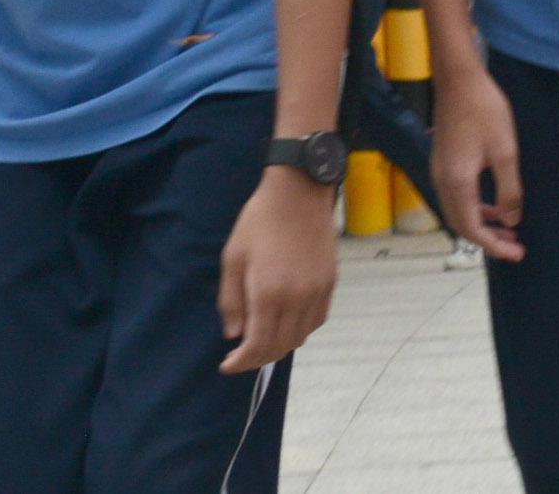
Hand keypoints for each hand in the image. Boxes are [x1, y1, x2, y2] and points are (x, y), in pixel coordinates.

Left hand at [218, 167, 337, 373]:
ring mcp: (318, 291)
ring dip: (280, 346)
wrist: (299, 192)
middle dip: (258, 358)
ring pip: (301, 336)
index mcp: (269, 294)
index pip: (257, 345)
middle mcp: (297, 298)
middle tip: (241, 356)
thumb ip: (231, 301)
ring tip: (262, 340)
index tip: (227, 365)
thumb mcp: (233, 259)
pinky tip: (287, 323)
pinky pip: (318, 319)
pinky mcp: (330, 282)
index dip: (241, 362)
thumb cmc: (259, 222)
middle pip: (280, 346)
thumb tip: (234, 334)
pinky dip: (301, 330)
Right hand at [431, 67, 525, 261]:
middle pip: (461, 225)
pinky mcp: (443, 162)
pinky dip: (475, 207)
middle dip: (488, 239)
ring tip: (507, 228)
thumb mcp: (505, 151)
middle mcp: (442, 182)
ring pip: (458, 211)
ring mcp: (439, 172)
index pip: (472, 229)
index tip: (516, 254)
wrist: (459, 80)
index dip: (493, 246)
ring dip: (481, 223)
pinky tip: (492, 204)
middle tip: (515, 246)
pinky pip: (456, 197)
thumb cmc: (484, 110)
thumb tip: (511, 220)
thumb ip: (509, 189)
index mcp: (457, 183)